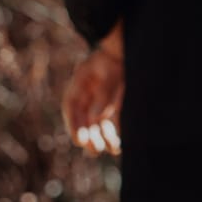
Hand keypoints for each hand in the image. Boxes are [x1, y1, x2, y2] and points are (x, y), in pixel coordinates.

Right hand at [64, 24, 124, 156]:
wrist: (129, 51)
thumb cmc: (116, 58)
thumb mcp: (108, 72)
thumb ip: (104, 94)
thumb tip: (98, 117)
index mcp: (79, 85)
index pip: (71, 108)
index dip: (73, 125)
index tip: (79, 140)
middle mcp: (87, 96)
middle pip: (84, 120)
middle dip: (88, 137)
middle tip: (94, 150)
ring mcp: (100, 102)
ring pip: (98, 125)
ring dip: (102, 138)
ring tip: (111, 149)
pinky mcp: (115, 106)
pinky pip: (112, 124)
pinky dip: (114, 134)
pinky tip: (119, 145)